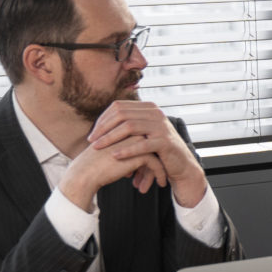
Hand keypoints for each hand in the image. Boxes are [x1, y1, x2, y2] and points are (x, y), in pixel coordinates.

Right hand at [57, 139, 171, 210]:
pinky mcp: (140, 154)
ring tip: (159, 184)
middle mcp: (132, 133)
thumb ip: (124, 155)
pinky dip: (159, 174)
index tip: (149, 170)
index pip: (145, 142)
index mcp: (124, 130)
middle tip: (156, 178)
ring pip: (157, 155)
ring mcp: (137, 142)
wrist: (85, 173)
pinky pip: (157, 164)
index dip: (148, 156)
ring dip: (158, 171)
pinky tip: (159, 184)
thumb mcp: (111, 154)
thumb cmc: (94, 165)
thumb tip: (136, 166)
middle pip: (152, 148)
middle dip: (155, 164)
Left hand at [88, 101, 206, 205]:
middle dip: (103, 128)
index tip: (93, 133)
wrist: (180, 164)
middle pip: (122, 115)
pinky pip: (142, 144)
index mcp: (148, 108)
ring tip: (98, 148)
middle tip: (92, 141)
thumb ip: (127, 124)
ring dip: (110, 138)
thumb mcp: (142, 133)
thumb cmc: (156, 150)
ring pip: (129, 127)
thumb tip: (100, 121)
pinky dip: (126, 150)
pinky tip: (114, 156)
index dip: (103, 119)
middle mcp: (156, 113)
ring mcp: (162, 126)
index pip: (119, 107)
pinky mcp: (165, 142)